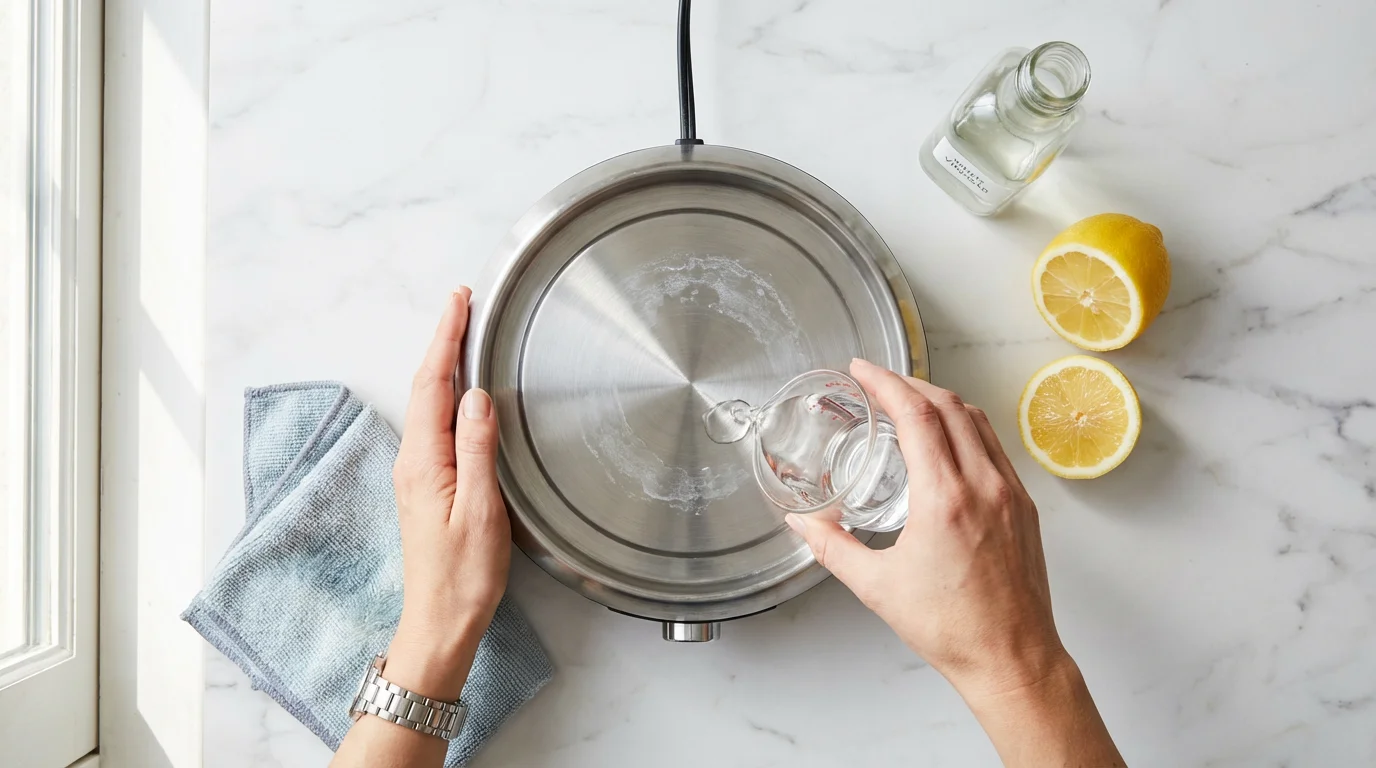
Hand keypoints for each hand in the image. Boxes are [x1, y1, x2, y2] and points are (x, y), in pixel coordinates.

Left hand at [388, 287, 510, 699]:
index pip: (433, 384)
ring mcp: (417, 474)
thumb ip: (477, 448)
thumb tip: (477, 395)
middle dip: (443, 341)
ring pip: (428, 404)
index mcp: (424, 461)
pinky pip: (434, 425)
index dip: (446, 338)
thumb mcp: (482, 510)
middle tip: (463, 304)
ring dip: (444, 365)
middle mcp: (413, 462)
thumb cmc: (464, 576)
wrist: (440, 622)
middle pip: (425, 386)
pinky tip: (462, 392)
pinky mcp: (426, 486)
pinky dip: (446, 394)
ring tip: (463, 334)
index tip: (459, 301)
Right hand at [787, 358, 1123, 765]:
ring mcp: (1010, 494)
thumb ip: (831, 547)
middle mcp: (983, 487)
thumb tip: (801, 522)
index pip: (917, 415)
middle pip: (949, 406)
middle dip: (910, 383)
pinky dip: (967, 427)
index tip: (863, 371)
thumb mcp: (876, 587)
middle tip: (879, 381)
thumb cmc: (952, 628)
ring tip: (910, 401)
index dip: (886, 383)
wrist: (1012, 658)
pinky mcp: (1024, 507)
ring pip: (977, 421)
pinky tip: (948, 440)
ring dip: (941, 400)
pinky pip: (995, 447)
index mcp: (945, 499)